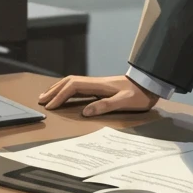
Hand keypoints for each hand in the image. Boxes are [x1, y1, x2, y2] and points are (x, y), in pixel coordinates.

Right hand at [37, 74, 158, 117]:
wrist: (151, 84)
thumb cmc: (140, 94)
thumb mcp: (125, 101)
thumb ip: (106, 105)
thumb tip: (85, 111)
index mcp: (99, 85)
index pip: (73, 86)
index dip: (60, 95)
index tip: (50, 106)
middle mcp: (96, 82)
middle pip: (70, 82)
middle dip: (54, 90)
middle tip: (41, 101)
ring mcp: (98, 83)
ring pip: (73, 82)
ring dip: (59, 88)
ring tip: (48, 96)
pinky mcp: (102, 86)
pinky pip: (80, 86)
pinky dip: (68, 89)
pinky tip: (67, 95)